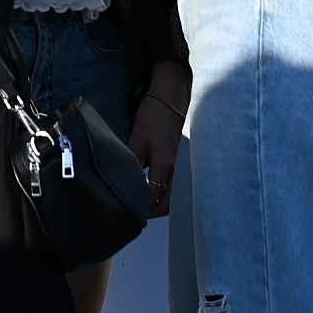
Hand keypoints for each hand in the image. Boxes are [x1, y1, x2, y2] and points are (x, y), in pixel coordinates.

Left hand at [129, 60, 189, 215]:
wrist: (173, 95)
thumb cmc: (154, 113)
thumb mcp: (137, 136)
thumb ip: (132, 160)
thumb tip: (124, 180)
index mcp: (166, 163)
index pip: (154, 195)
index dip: (143, 207)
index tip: (132, 214)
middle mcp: (180, 167)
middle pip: (171, 202)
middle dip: (155, 212)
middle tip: (140, 216)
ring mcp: (187, 164)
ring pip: (180, 196)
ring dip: (166, 205)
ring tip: (150, 208)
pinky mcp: (188, 160)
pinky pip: (183, 184)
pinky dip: (174, 194)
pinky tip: (163, 193)